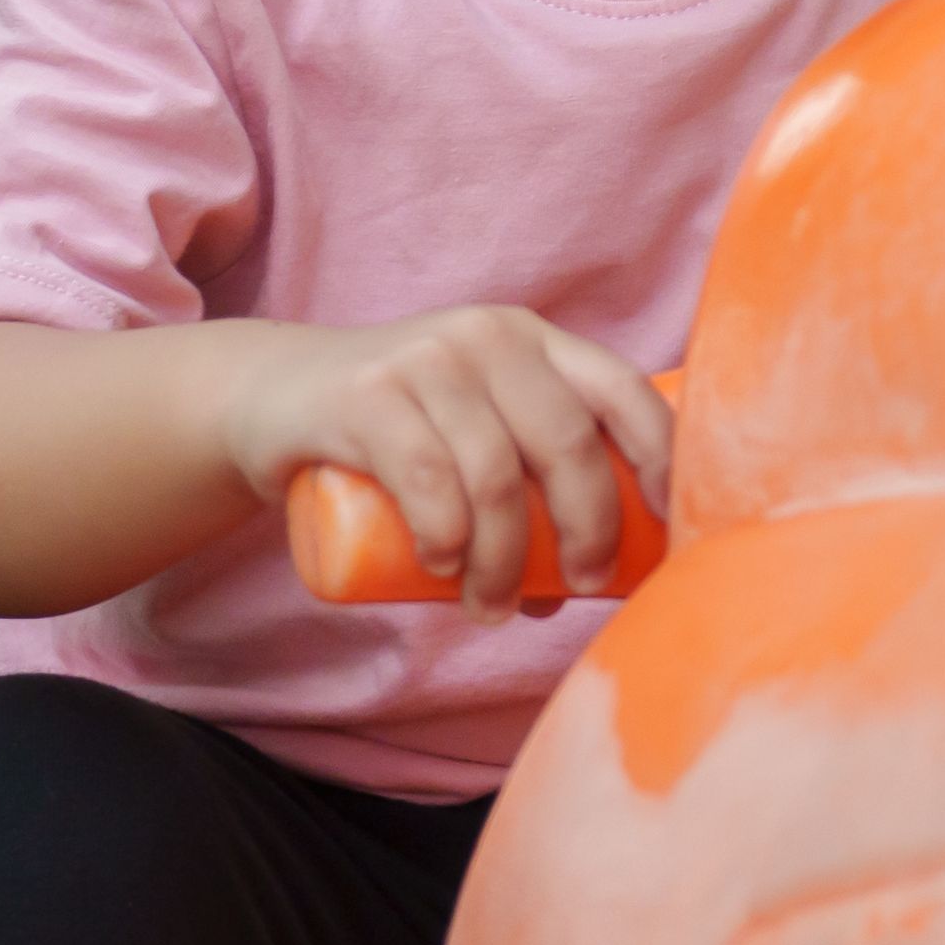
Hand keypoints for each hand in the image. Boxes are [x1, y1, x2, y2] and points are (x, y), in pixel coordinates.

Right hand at [220, 309, 668, 611]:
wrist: (274, 395)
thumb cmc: (396, 431)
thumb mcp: (471, 436)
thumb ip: (522, 490)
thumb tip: (569, 591)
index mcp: (535, 343)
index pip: (624, 390)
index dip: (662, 457)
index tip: (670, 524)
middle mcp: (489, 338)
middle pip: (569, 442)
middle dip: (589, 528)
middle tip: (582, 584)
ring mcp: (426, 359)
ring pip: (496, 474)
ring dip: (503, 561)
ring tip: (492, 607)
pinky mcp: (366, 393)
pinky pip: (426, 474)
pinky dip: (446, 535)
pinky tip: (443, 568)